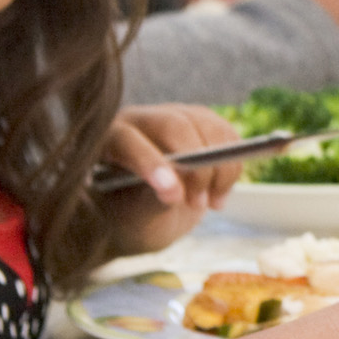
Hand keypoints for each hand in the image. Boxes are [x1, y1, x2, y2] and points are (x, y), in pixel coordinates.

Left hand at [97, 104, 242, 255]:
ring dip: (219, 167)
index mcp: (107, 141)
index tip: (173, 194)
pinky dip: (232, 164)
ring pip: (206, 126)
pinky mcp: (199, 123)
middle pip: (174, 126)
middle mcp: (139, 121)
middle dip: (195, 167)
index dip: (151, 163)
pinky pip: (226, 133)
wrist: (144, 217)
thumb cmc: (130, 219)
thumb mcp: (134, 222)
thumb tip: (177, 190)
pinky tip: (220, 191)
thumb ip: (151, 203)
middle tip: (198, 203)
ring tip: (212, 203)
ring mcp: (171, 117)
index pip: (128, 141)